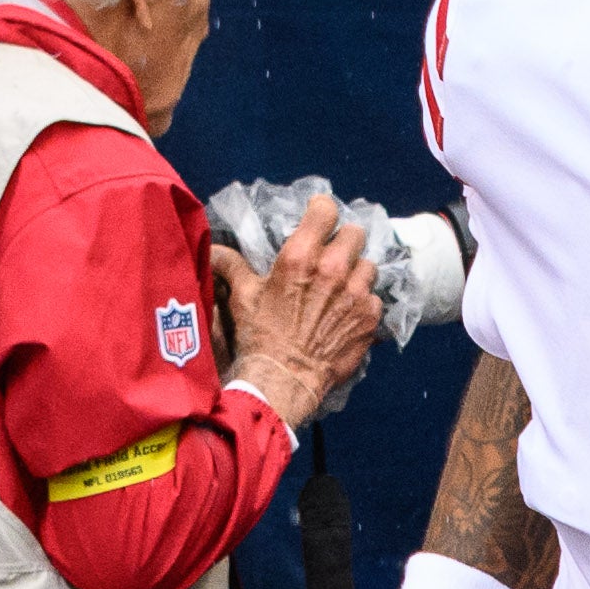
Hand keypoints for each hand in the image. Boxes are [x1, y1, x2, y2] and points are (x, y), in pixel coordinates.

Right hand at [230, 208, 382, 417]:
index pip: (326, 209)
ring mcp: (356, 292)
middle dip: (344, 241)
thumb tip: (215, 250)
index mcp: (301, 256)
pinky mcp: (370, 317)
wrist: (286, 379)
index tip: (319, 219)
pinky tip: (348, 313)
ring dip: (357, 272)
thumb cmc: (261, 336)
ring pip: (369, 264)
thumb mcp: (244, 296)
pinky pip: (375, 297)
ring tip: (342, 287)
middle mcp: (334, 268)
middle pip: (355, 232)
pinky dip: (364, 303)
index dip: (322, 211)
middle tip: (333, 256)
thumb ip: (232, 265)